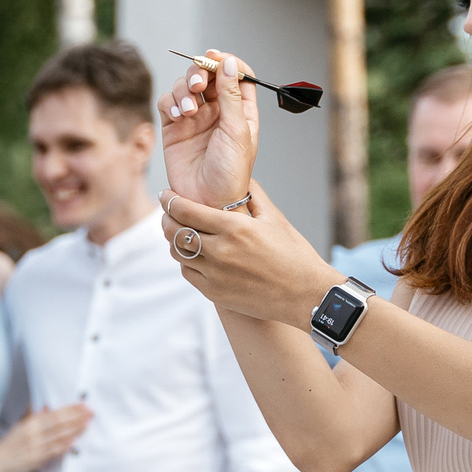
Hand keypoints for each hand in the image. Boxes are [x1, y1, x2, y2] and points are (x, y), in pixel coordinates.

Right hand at [0, 405, 92, 471]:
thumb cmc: (6, 447)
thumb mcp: (18, 427)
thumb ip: (31, 416)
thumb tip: (44, 406)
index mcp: (29, 423)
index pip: (54, 413)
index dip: (69, 409)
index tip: (83, 405)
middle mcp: (33, 433)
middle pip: (58, 423)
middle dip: (76, 417)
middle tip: (91, 412)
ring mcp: (35, 447)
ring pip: (58, 436)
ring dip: (74, 430)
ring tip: (87, 424)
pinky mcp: (35, 460)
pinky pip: (53, 452)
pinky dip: (64, 446)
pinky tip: (74, 442)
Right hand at [160, 50, 261, 210]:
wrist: (206, 201)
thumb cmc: (229, 173)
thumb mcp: (236, 131)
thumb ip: (231, 95)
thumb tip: (229, 64)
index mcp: (240, 110)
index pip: (237, 74)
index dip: (227, 62)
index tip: (215, 57)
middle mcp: (217, 110)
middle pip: (208, 75)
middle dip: (200, 73)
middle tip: (198, 85)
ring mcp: (194, 118)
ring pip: (185, 86)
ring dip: (184, 90)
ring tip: (188, 110)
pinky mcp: (174, 127)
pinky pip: (168, 102)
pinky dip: (170, 102)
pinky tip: (177, 116)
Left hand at [161, 182, 340, 325]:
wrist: (305, 295)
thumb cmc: (294, 254)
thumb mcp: (275, 218)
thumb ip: (253, 195)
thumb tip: (240, 177)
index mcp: (234, 228)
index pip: (184, 210)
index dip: (169, 200)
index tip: (165, 194)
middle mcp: (220, 251)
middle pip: (174, 231)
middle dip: (166, 218)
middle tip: (168, 212)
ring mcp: (215, 275)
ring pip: (178, 253)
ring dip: (174, 240)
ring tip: (180, 232)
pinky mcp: (214, 293)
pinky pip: (188, 272)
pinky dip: (186, 261)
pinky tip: (194, 254)